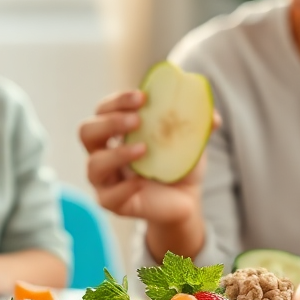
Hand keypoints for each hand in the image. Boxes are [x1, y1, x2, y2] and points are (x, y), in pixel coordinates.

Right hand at [77, 90, 212, 225]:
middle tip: (137, 120)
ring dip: (117, 154)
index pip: (103, 109)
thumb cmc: (179, 165)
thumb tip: (214, 116)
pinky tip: (141, 182)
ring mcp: (105, 179)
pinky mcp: (113, 202)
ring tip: (143, 149)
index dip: (118, 100)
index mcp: (116, 132)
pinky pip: (108, 197)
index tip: (142, 97)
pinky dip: (124, 187)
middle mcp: (103, 152)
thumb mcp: (190, 141)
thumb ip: (198, 125)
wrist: (185, 201)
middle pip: (86, 131)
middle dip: (109, 122)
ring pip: (93, 165)